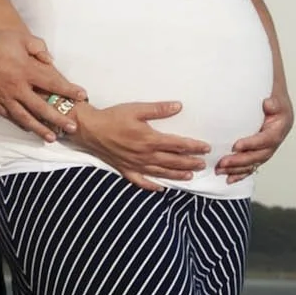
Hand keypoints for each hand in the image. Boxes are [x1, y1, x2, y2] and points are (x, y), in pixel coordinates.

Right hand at [0, 26, 86, 141]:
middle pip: (42, 107)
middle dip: (58, 118)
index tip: (82, 96)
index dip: (69, 90)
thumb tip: (50, 60)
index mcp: (26, 71)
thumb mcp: (20, 38)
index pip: (53, 83)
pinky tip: (28, 129)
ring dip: (40, 129)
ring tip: (52, 138)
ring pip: (25, 118)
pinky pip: (9, 117)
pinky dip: (20, 124)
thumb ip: (38, 48)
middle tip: (72, 127)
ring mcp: (5, 98)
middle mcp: (18, 88)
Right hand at [76, 101, 210, 190]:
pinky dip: (152, 186)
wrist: (89, 129)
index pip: (178, 145)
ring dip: (177, 175)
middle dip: (190, 163)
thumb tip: (178, 106)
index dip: (194, 147)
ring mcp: (136, 165)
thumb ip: (159, 109)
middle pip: (173, 161)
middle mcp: (145, 155)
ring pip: (161, 172)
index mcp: (150, 139)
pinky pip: (141, 181)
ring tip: (190, 176)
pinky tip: (161, 189)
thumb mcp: (137, 109)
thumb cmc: (113, 117)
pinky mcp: (125, 169)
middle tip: (203, 164)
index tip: (206, 148)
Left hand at [215, 91, 293, 179]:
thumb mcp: (276, 95)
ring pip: (254, 163)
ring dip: (237, 169)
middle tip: (223, 162)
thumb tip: (268, 104)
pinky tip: (229, 179)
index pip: (267, 139)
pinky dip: (241, 174)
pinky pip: (251, 166)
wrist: (274, 100)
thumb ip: (273, 102)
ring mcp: (268, 149)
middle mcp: (275, 141)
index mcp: (280, 128)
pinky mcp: (260, 153)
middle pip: (259, 156)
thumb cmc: (272, 97)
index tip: (236, 146)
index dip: (252, 144)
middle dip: (240, 160)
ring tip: (220, 170)